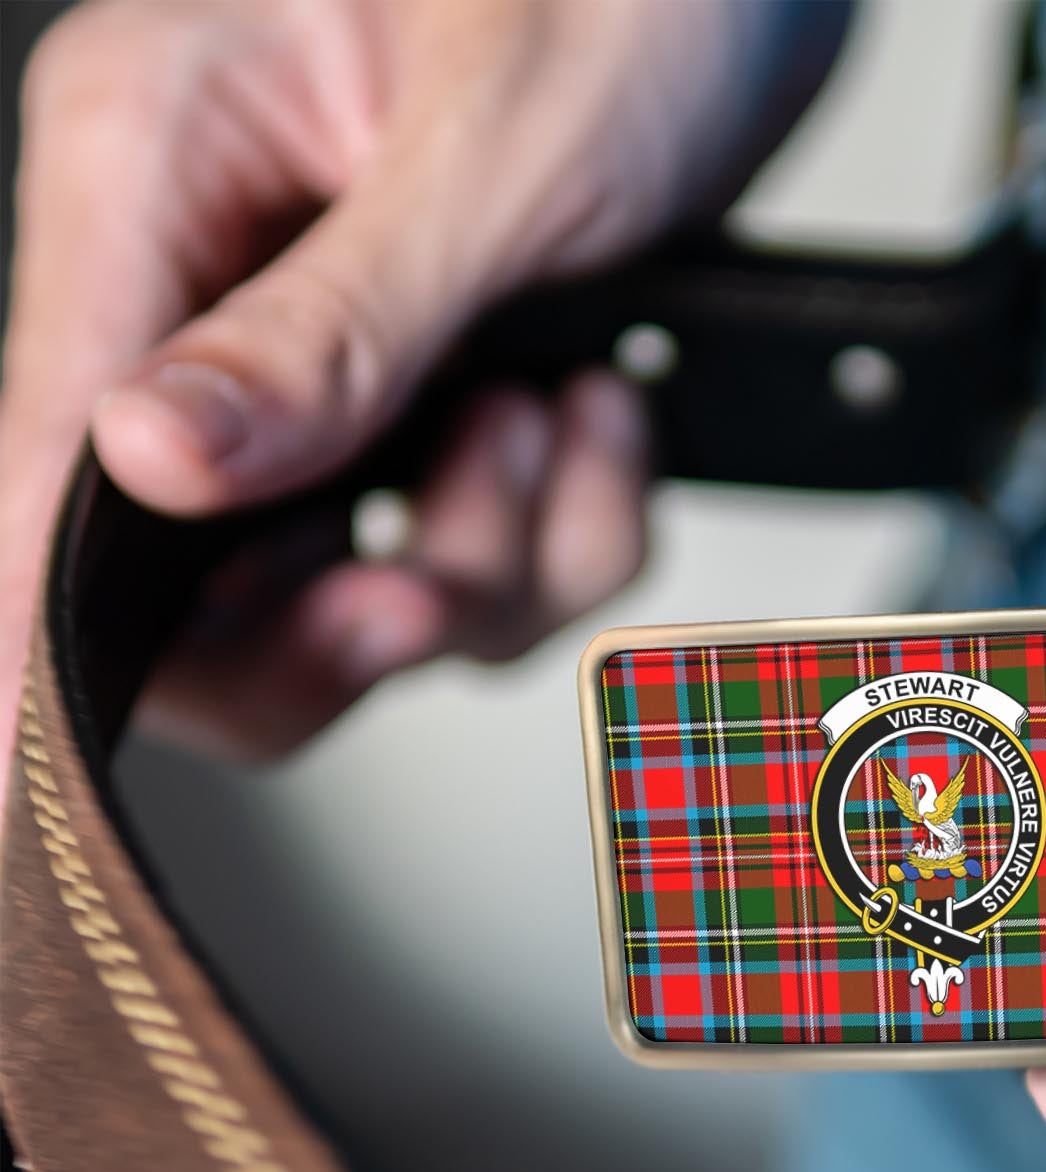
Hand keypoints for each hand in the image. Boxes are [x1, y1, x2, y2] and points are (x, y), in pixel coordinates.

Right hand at [0, 0, 841, 762]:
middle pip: (206, 581)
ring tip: (563, 415)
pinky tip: (605, 415)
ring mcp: (339, 366)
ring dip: (503, 552)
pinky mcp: (440, 414)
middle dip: (355, 613)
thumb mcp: (489, 155)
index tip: (23, 759)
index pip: (47, 442)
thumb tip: (147, 463)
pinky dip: (576, 527)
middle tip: (440, 586)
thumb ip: (327, 330)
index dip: (39, 618)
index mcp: (160, 170)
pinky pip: (498, 561)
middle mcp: (224, 284)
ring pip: (377, 590)